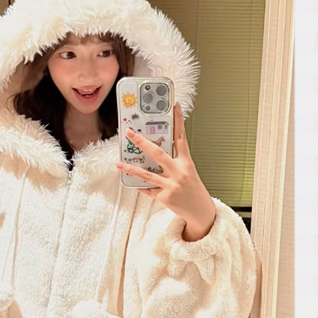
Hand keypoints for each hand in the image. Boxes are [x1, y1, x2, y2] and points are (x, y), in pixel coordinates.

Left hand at [116, 103, 215, 241]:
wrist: (200, 211)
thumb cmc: (192, 189)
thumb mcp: (188, 171)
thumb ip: (173, 161)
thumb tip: (153, 150)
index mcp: (186, 162)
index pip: (181, 137)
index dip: (178, 120)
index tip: (174, 106)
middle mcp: (179, 172)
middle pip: (158, 153)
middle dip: (142, 142)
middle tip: (129, 133)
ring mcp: (171, 185)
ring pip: (146, 175)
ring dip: (130, 169)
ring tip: (117, 163)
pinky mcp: (164, 197)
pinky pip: (147, 190)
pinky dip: (140, 186)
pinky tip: (132, 183)